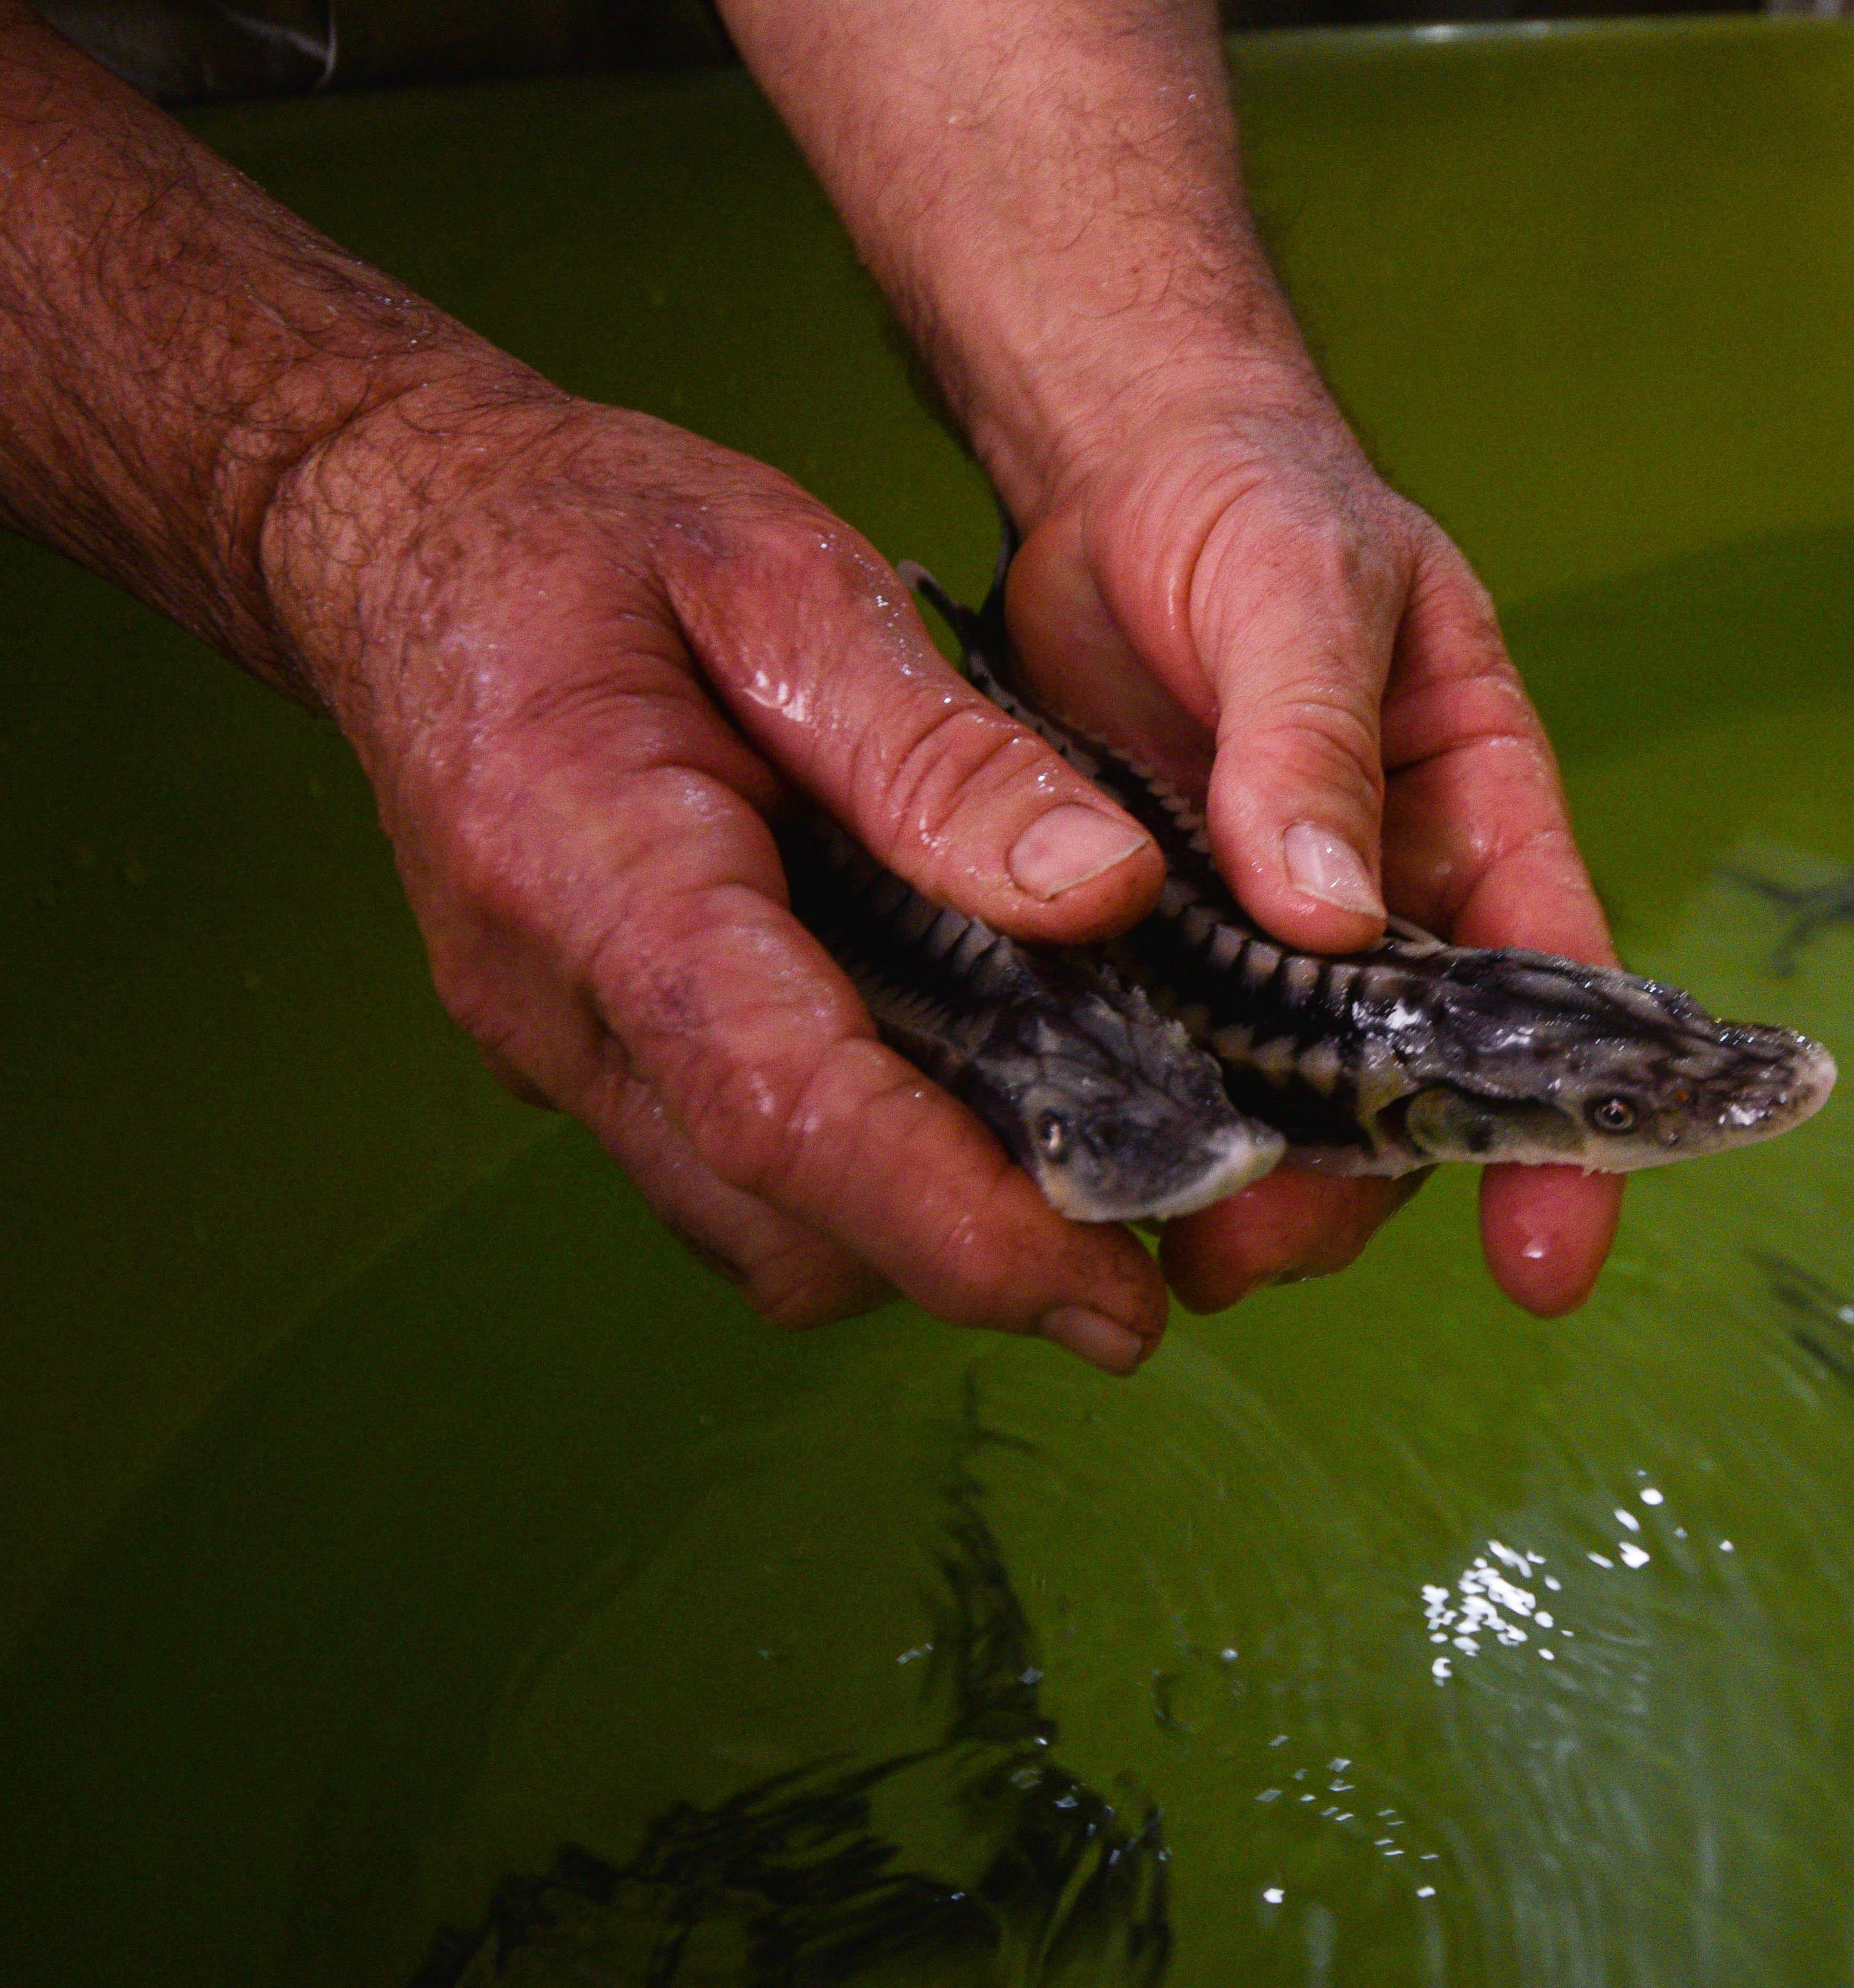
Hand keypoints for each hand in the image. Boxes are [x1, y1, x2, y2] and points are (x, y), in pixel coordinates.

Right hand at [266, 381, 1184, 1366]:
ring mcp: (554, 1050)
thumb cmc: (594, 537)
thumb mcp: (784, 577)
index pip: (784, 1109)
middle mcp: (555, 1002)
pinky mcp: (582, 1060)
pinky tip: (957, 1099)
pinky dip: (856, 1181)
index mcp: (595, 870)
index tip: (1111, 1294)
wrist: (411, 537)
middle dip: (970, 1256)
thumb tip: (1104, 891)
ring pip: (757, 1231)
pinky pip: (730, 1181)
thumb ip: (938, 750)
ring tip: (1076, 1166)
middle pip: (780, 1217)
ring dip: (916, 1230)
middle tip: (1151, 1227)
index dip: (956, 1222)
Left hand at [1002, 395, 1625, 1317]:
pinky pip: (1156, 1048)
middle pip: (1401, 1090)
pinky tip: (1076, 1165)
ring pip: (1277, 1098)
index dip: (1562, 1135)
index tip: (1543, 1261)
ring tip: (1162, 1239)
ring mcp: (1261, 933)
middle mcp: (1386, 902)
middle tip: (1253, 1248)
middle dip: (1347, 1190)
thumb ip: (1317, 745)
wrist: (1116, 466)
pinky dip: (1128, 1112)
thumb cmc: (1257, 499)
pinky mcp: (1146, 935)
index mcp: (1477, 820)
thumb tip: (1333, 920)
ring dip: (1234, 1182)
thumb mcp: (1303, 589)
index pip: (1549, 993)